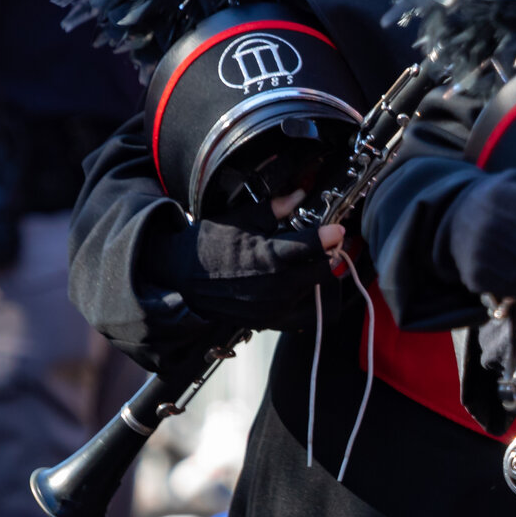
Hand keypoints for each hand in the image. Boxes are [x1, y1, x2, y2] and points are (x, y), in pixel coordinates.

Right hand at [138, 200, 333, 327]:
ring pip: (319, 296)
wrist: (179, 277)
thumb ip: (275, 208)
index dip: (331, 235)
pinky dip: (312, 304)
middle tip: (329, 245)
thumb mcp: (241, 218)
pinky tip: (305, 288)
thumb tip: (299, 194)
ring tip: (316, 266)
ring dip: (323, 280)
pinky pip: (305, 318)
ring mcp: (273, 308)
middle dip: (330, 255)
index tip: (336, 229)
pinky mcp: (268, 322)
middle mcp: (276, 287)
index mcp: (270, 257)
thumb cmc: (209, 244)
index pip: (315, 247)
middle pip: (325, 272)